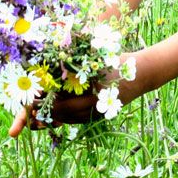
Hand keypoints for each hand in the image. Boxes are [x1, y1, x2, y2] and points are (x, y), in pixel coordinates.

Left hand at [8, 62, 146, 137]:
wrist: (145, 73)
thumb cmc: (120, 61)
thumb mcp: (97, 59)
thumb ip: (76, 63)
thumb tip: (52, 64)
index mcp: (93, 96)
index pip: (64, 105)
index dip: (47, 104)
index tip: (33, 101)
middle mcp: (97, 108)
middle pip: (67, 114)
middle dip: (48, 112)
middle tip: (32, 108)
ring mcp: (101, 113)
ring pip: (73, 119)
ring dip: (57, 116)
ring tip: (41, 111)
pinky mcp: (103, 114)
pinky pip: (82, 118)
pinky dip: (69, 116)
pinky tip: (60, 111)